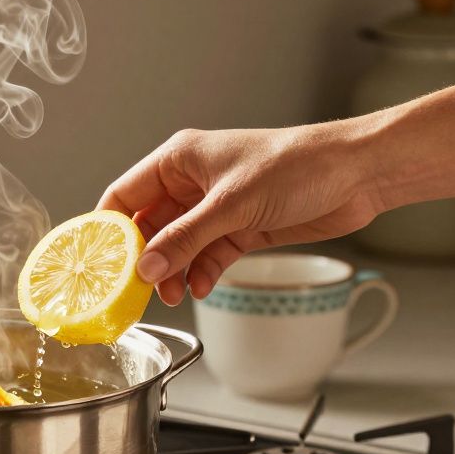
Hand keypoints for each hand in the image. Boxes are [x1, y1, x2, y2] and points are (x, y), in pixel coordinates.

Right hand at [98, 122, 385, 305]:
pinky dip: (202, 273)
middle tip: (137, 290)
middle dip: (143, 259)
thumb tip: (145, 268)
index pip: (125, 195)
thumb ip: (185, 240)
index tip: (97, 262)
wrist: (357, 175)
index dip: (108, 228)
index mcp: (179, 160)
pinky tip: (203, 287)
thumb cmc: (298, 166)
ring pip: (178, 246)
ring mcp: (216, 208)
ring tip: (173, 294)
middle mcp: (192, 183)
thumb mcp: (232, 205)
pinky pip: (207, 256)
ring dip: (173, 271)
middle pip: (149, 226)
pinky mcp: (240, 228)